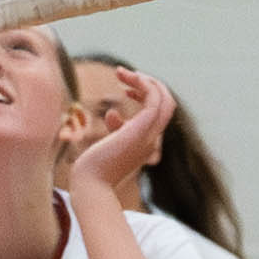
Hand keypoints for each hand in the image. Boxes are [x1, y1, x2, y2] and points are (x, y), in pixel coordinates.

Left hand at [67, 66, 172, 201]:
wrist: (90, 185)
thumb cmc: (94, 168)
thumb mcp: (108, 144)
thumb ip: (116, 128)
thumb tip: (113, 113)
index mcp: (147, 142)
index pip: (159, 113)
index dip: (146, 96)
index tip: (125, 90)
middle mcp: (152, 139)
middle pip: (167, 103)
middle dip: (149, 84)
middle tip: (123, 74)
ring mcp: (149, 135)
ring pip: (165, 99)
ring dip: (146, 80)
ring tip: (122, 72)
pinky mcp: (142, 130)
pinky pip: (154, 99)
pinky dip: (144, 84)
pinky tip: (126, 80)